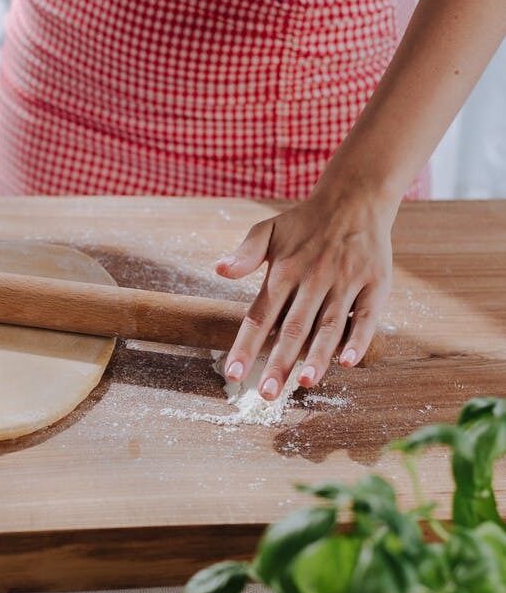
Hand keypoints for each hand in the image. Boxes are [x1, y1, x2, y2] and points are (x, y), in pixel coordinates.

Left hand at [215, 174, 396, 397]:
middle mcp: (314, 279)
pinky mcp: (375, 284)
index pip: (260, 316)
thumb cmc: (305, 222)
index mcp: (284, 271)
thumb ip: (245, 254)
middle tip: (267, 394)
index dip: (246, 346)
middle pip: (293, 328)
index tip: (233, 375)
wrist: (356, 198)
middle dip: (279, 363)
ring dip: (317, 356)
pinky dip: (358, 339)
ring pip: (329, 326)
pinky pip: (367, 316)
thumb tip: (218, 270)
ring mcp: (346, 282)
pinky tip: (348, 362)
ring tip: (304, 382)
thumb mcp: (268, 230)